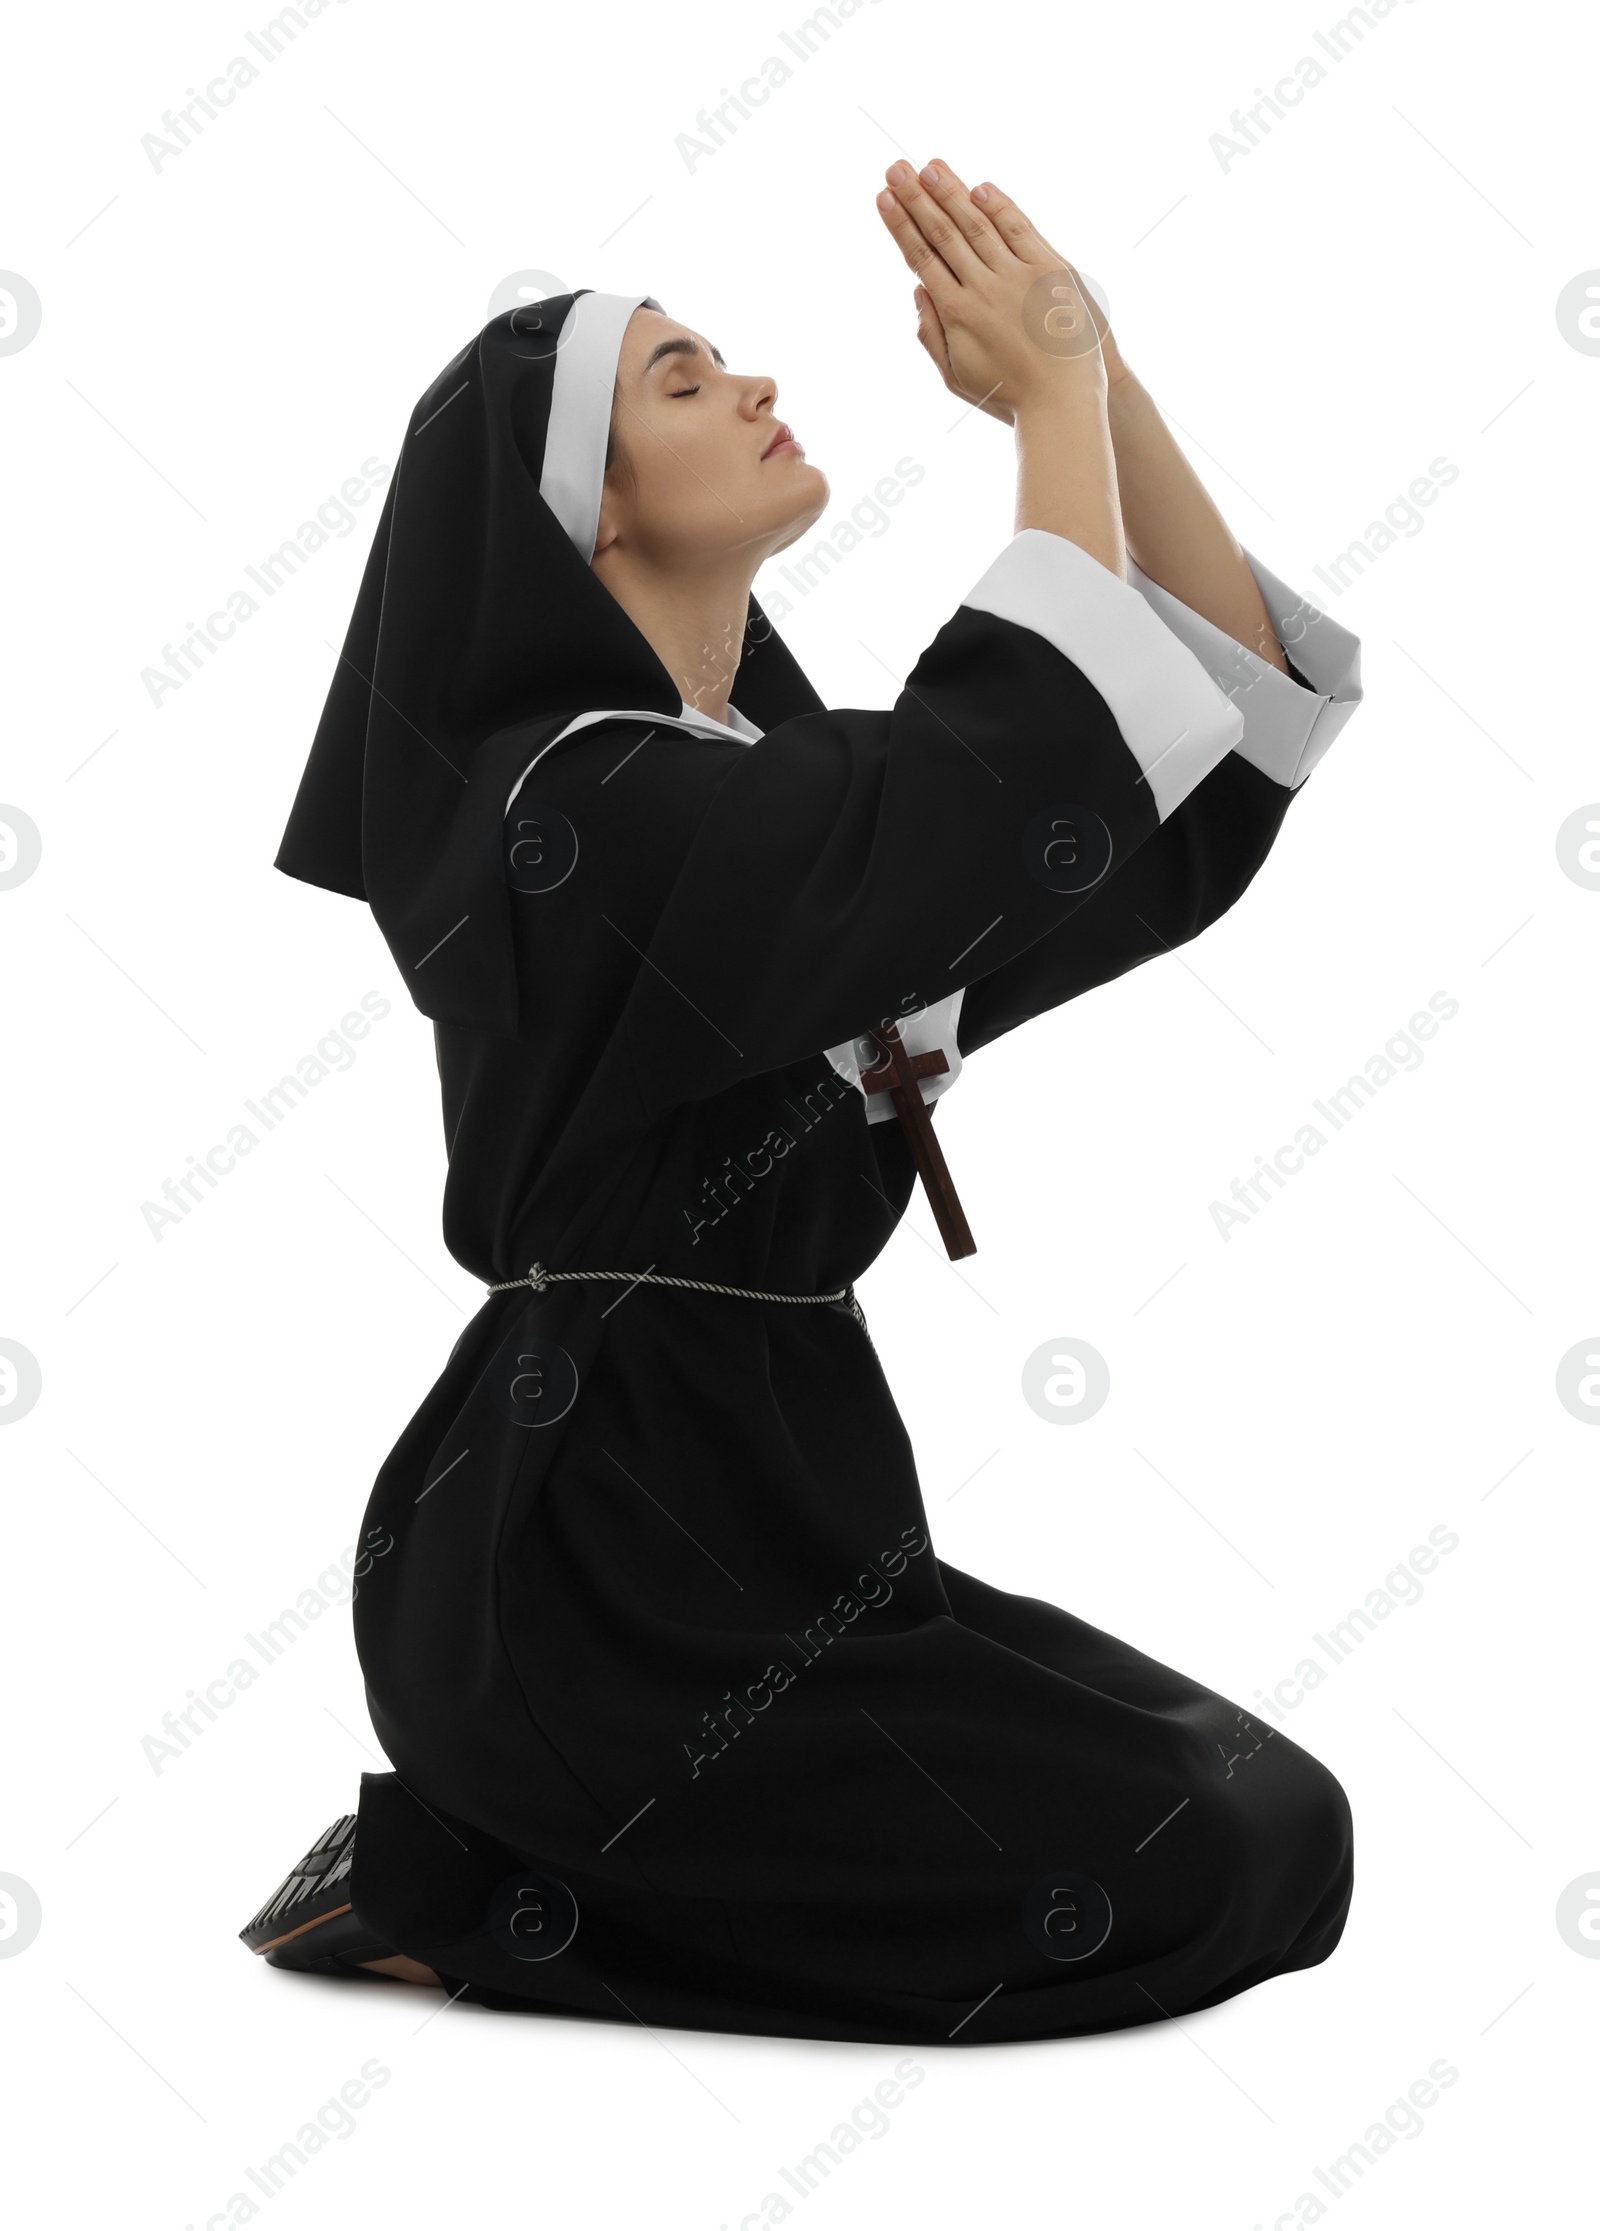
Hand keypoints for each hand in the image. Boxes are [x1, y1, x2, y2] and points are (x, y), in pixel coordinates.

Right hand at [877, 159, 1125, 423]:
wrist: (1063, 402)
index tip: (884, 197)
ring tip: (929, 166)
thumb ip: (932, 336)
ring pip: (977, 225)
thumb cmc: (1009, 395)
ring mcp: (1018, 276)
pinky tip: (979, 188)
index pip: (922, 257)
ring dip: (951, 192)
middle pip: (944, 233)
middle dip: (917, 198)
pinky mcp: (1050, 271)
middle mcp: (983, 289)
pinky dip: (999, 207)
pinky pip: (1020, 230)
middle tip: (895, 167)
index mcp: (957, 314)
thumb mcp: (957, 378)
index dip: (901, 224)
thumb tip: (917, 291)